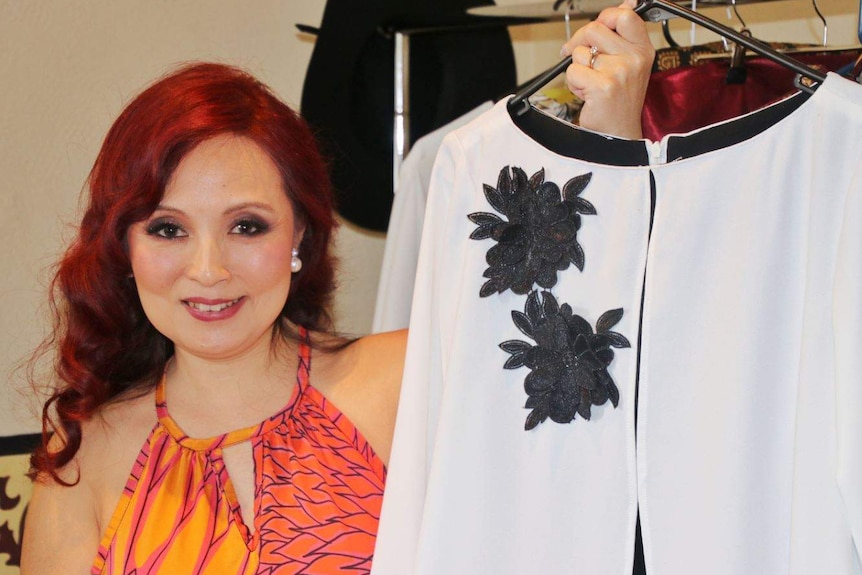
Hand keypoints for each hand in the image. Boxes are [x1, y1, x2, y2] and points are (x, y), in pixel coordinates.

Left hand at [561, 0, 654, 138]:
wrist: (619, 135)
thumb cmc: (620, 101)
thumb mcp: (630, 64)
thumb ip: (622, 36)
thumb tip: (625, 4)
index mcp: (643, 50)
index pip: (625, 15)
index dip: (605, 17)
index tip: (595, 31)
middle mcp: (634, 59)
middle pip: (594, 29)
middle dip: (579, 43)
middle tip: (581, 58)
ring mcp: (620, 72)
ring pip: (580, 52)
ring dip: (578, 69)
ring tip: (591, 84)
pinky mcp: (603, 86)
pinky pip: (573, 71)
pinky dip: (574, 84)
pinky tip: (587, 94)